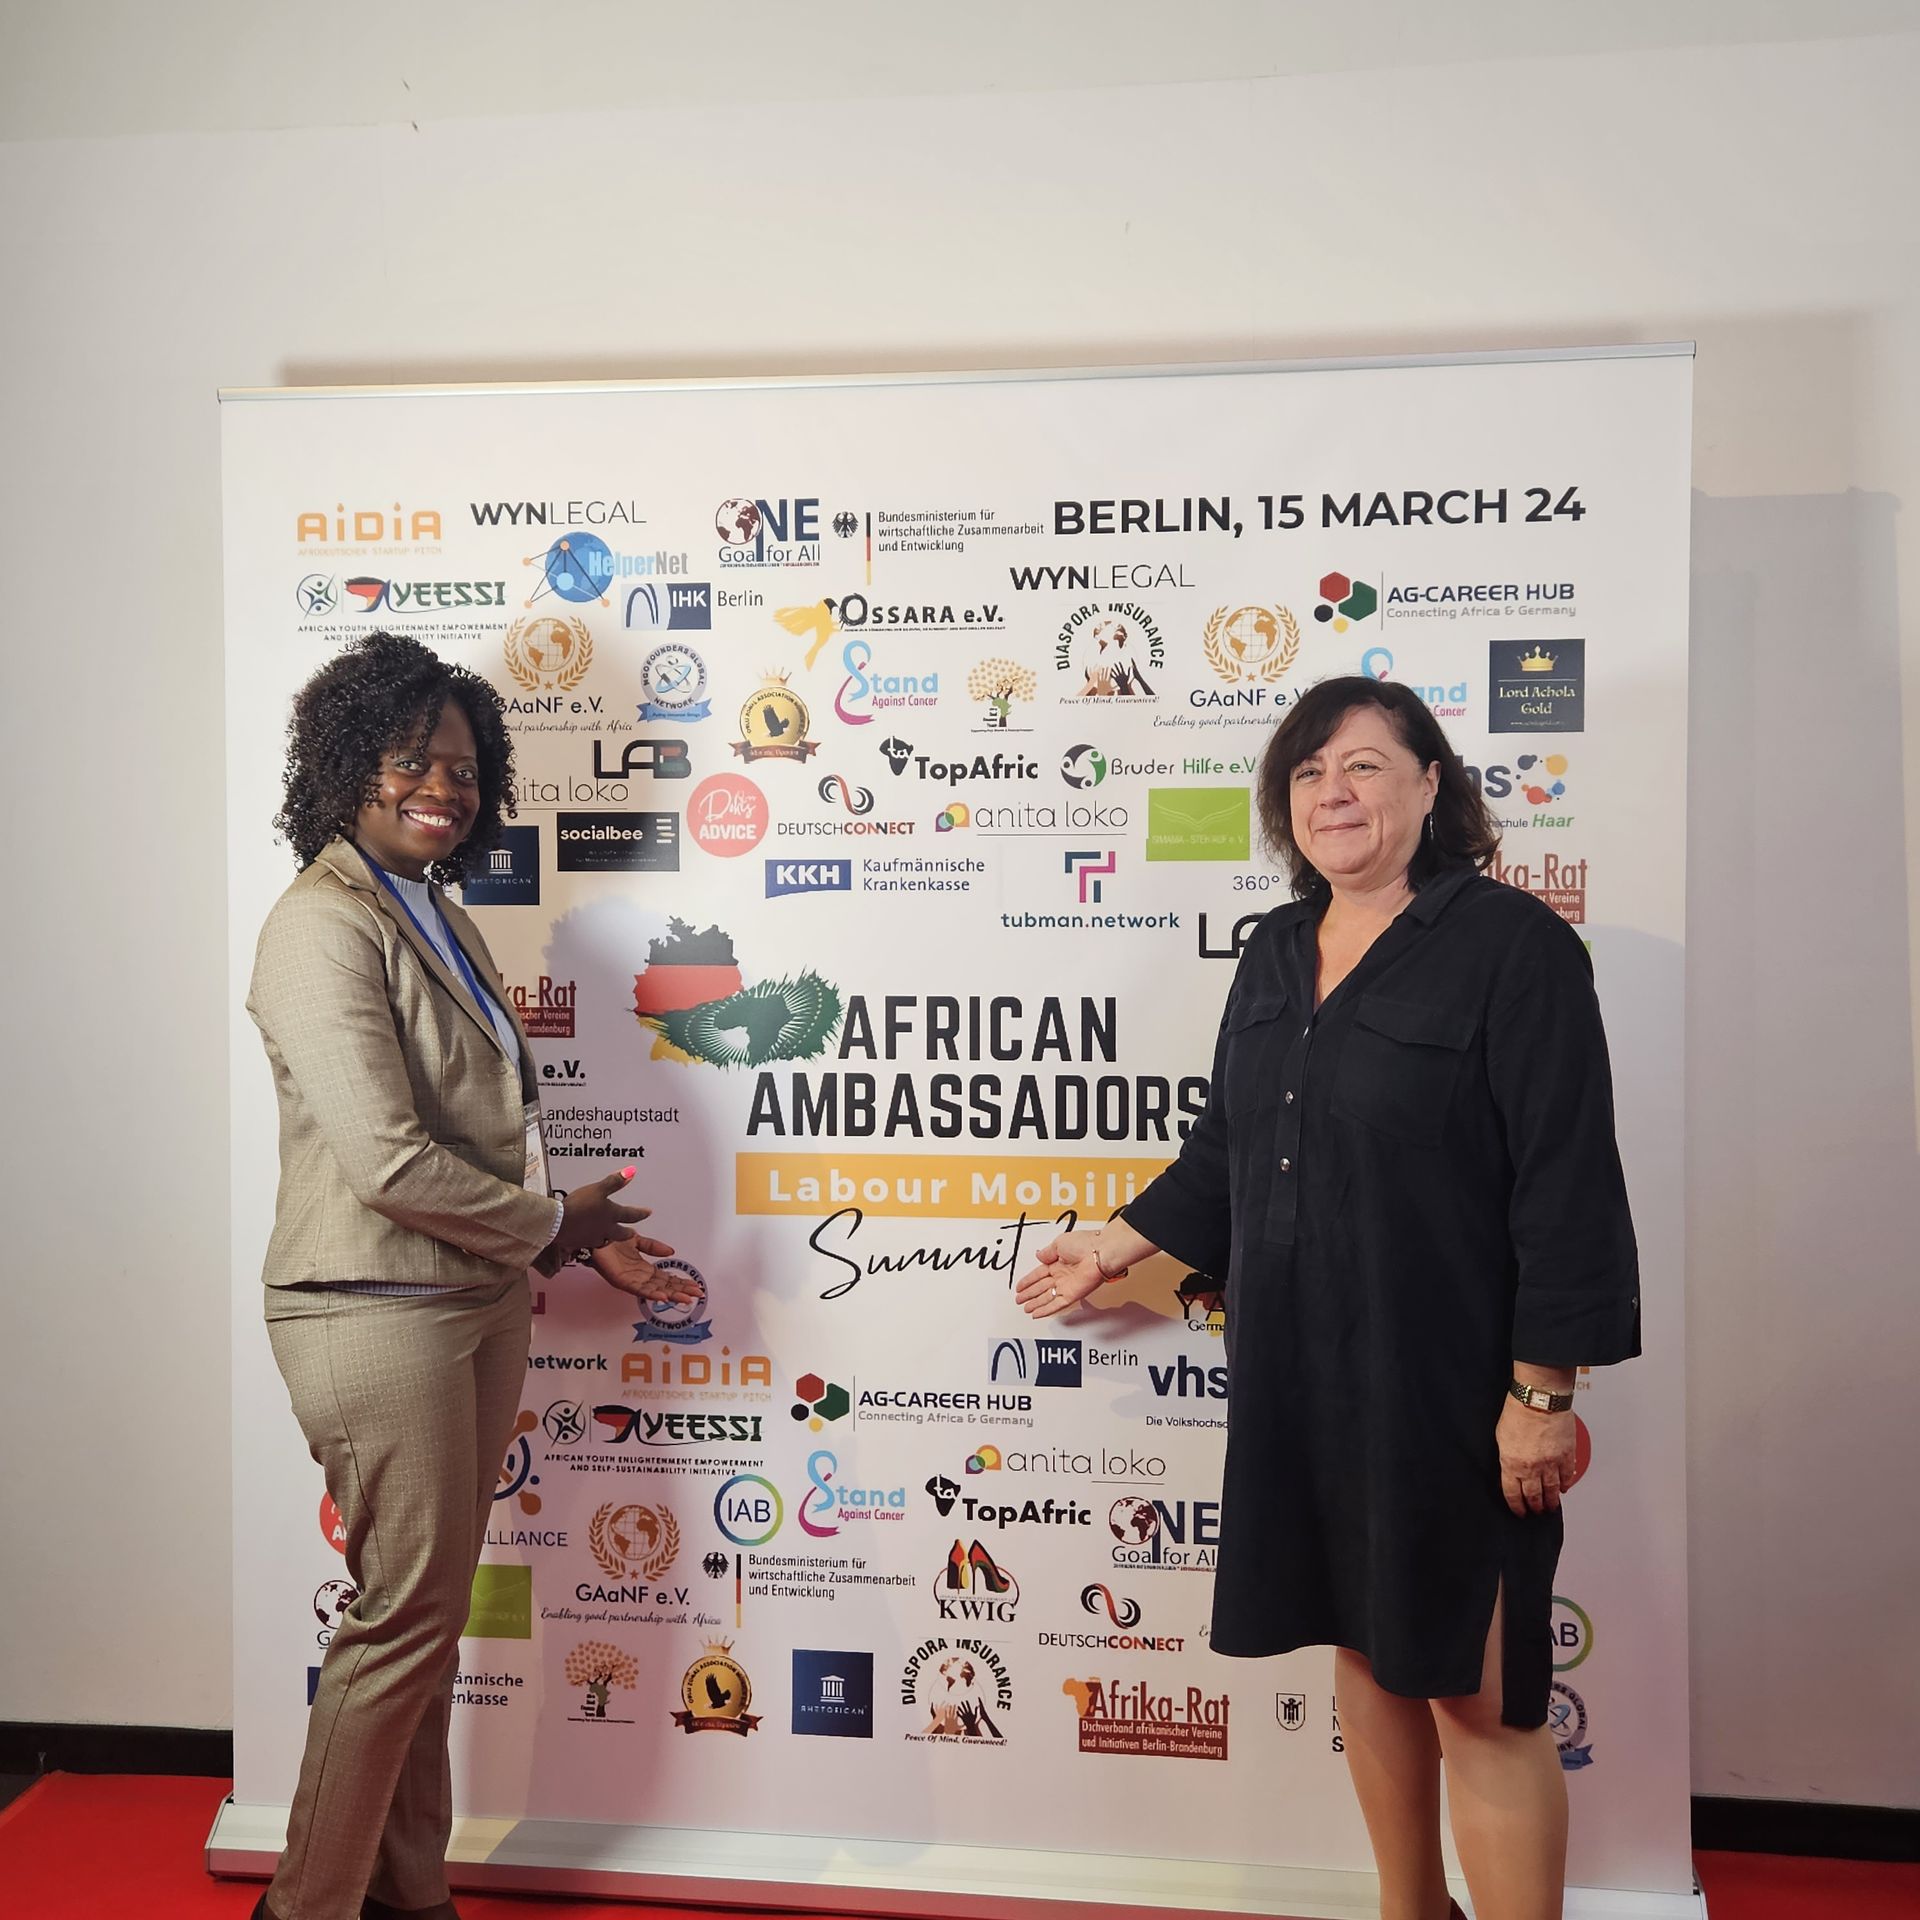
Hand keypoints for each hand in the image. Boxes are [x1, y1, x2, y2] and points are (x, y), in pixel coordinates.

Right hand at [552, 1168, 648, 1254]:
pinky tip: (588, 1237)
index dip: (641, 1213)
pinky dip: (592, 1240)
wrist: (558, 1223)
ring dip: (610, 1237)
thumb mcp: (598, 1189)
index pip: (631, 1215)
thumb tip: (631, 1172)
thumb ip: (615, 1181)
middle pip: (621, 1233)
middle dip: (628, 1233)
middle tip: (633, 1233)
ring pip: (605, 1240)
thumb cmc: (579, 1206)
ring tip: (611, 1236)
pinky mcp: (578, 1243)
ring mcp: (592, 1238)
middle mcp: (605, 1230)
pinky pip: (589, 1243)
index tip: (648, 1212)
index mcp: (611, 1215)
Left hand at [589, 1235, 695, 1302]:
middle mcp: (640, 1277)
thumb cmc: (611, 1239)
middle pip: (665, 1286)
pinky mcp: (622, 1281)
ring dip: (671, 1295)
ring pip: (655, 1291)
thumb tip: (672, 1252)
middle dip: (681, 1291)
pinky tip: (662, 1297)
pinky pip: (639, 1289)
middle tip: (698, 1295)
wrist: (594, 1237)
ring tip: (686, 1299)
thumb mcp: (637, 1240)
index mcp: (644, 1268)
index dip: (681, 1282)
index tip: (696, 1285)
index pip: (667, 1278)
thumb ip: (653, 1247)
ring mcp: (632, 1281)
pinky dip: (651, 1294)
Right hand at [1012, 1230, 1107, 1319]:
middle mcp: (1062, 1275)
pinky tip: (1037, 1313)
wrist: (1100, 1253)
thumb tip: (1038, 1255)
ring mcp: (1066, 1286)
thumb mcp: (1059, 1243)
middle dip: (1029, 1294)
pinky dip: (1046, 1310)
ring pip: (1046, 1297)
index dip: (1028, 1280)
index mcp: (1058, 1262)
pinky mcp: (1072, 1295)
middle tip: (1019, 1300)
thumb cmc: (1085, 1244)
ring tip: (1025, 1308)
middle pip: (1041, 1287)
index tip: (1020, 1287)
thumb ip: (1047, 1252)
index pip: (1039, 1274)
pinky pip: (1056, 1304)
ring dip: (1035, 1303)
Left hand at [1496, 1400, 1577, 1515]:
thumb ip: (1506, 1458)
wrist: (1538, 1399)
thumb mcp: (1501, 1438)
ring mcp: (1551, 1464)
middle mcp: (1532, 1468)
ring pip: (1552, 1491)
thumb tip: (1511, 1472)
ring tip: (1551, 1507)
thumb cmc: (1517, 1413)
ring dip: (1551, 1502)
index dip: (1517, 1507)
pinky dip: (1565, 1485)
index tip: (1520, 1512)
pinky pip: (1567, 1477)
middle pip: (1534, 1496)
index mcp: (1511, 1464)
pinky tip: (1563, 1489)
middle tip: (1537, 1512)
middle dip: (1535, 1507)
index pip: (1513, 1494)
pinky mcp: (1566, 1456)